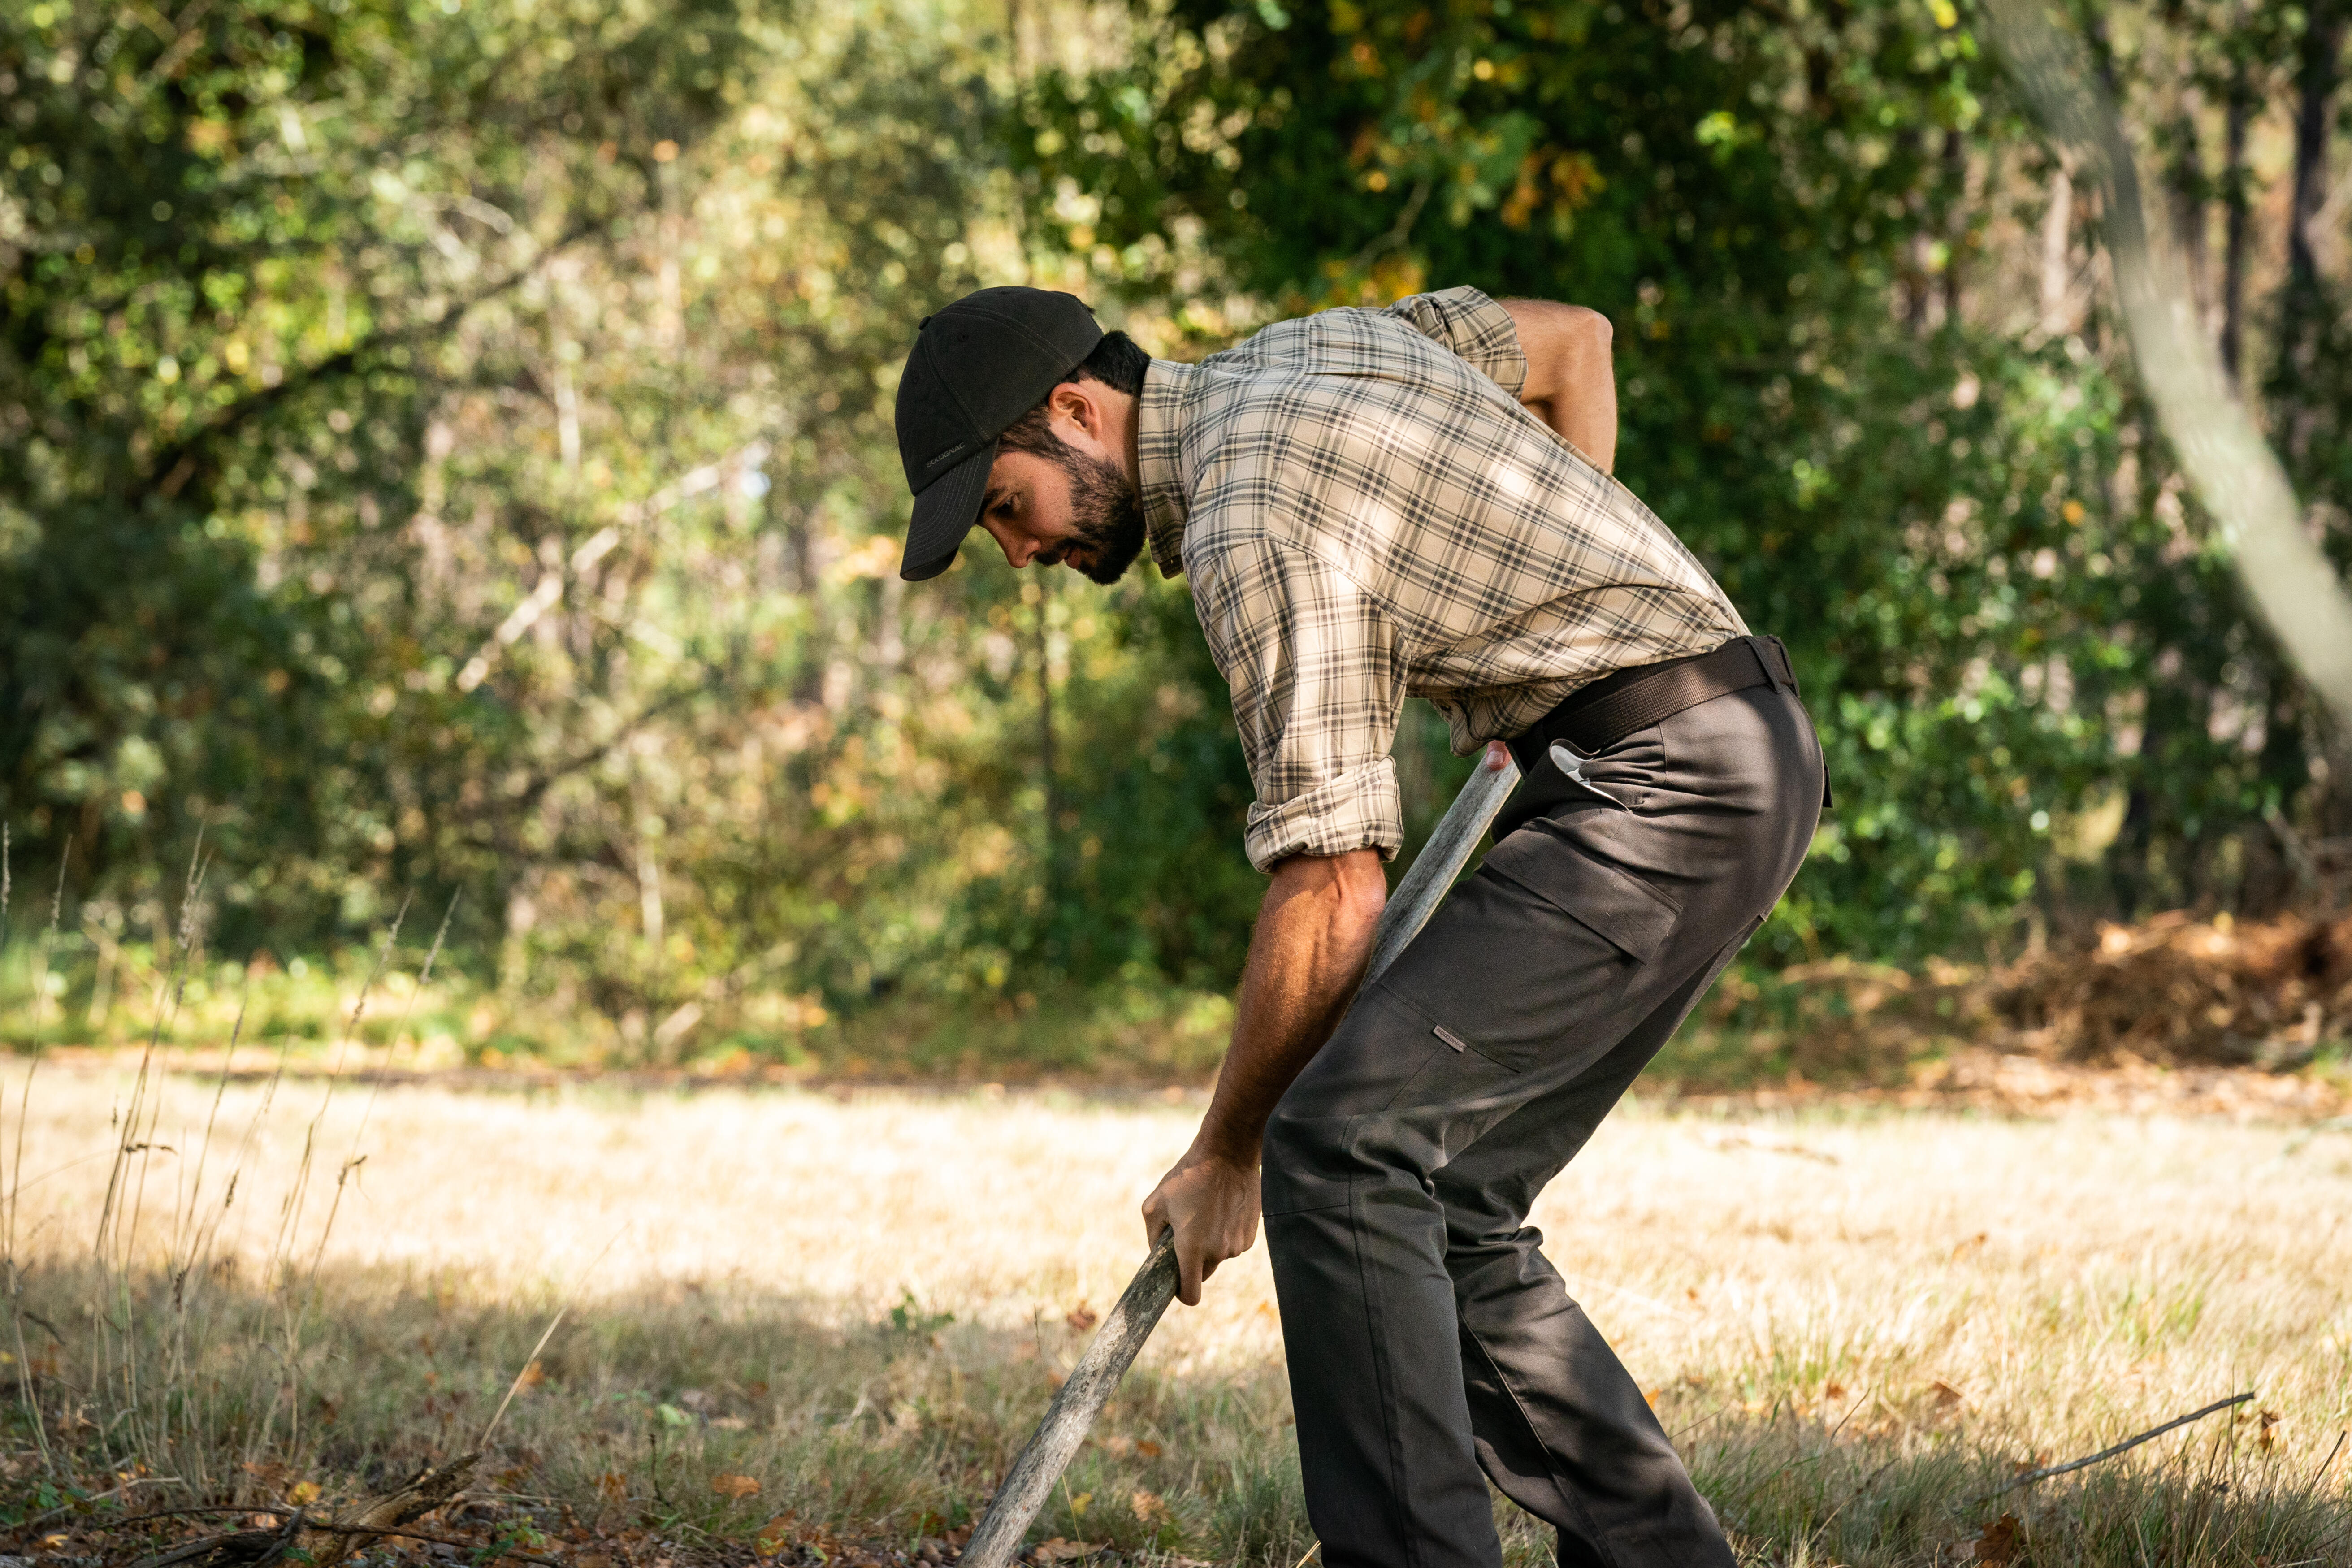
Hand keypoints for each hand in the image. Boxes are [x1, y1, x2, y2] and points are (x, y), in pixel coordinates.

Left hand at [1140, 1145, 1260, 1306]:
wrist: (1227, 1154)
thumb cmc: (1187, 1178)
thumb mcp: (1155, 1204)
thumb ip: (1152, 1236)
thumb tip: (1157, 1253)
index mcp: (1192, 1248)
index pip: (1190, 1294)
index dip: (1182, 1293)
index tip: (1177, 1283)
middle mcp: (1218, 1252)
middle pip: (1204, 1272)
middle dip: (1194, 1260)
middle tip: (1187, 1232)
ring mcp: (1237, 1244)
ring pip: (1219, 1255)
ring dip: (1211, 1243)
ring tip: (1205, 1212)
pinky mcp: (1250, 1233)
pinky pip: (1233, 1243)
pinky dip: (1226, 1233)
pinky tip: (1221, 1208)